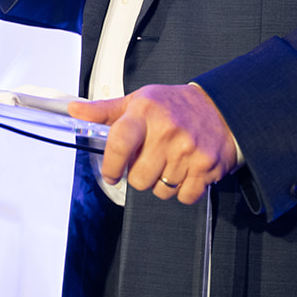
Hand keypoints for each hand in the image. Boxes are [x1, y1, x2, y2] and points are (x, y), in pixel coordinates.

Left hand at [67, 84, 237, 205]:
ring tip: (170, 161)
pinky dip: (183, 189)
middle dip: (140, 175)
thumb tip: (75, 109)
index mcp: (146, 112)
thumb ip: (105, 110)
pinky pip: (184, 196)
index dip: (111, 166)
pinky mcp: (207, 166)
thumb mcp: (139, 100)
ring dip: (162, 182)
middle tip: (150, 160)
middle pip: (139, 178)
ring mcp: (188, 149)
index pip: (119, 143)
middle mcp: (167, 130)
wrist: (221, 106)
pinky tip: (185, 170)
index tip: (112, 174)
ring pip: (160, 190)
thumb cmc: (175, 105)